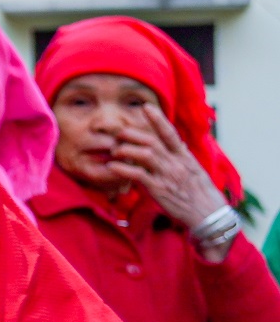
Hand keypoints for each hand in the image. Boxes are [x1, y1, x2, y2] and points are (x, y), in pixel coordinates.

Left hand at [101, 107, 229, 241]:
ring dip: (126, 150)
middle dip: (133, 134)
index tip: (146, 107)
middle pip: (152, 141)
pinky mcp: (159, 190)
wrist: (210, 215)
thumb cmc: (201, 194)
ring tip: (115, 151)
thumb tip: (177, 144)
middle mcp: (176, 163)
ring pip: (145, 154)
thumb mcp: (194, 171)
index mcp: (185, 157)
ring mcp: (168, 176)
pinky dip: (123, 169)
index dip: (158, 119)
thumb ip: (182, 157)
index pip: (170, 134)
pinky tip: (112, 166)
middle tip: (119, 134)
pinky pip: (138, 175)